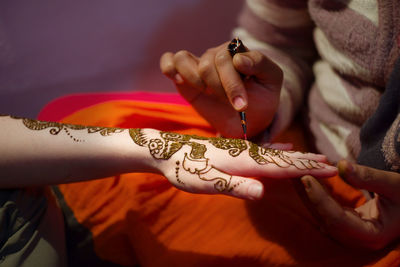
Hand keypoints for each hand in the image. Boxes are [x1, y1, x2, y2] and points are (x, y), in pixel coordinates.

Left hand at [132, 129, 336, 199]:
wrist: (168, 151)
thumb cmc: (185, 170)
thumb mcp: (207, 183)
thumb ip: (235, 187)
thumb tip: (263, 193)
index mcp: (245, 161)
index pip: (282, 167)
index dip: (307, 169)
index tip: (330, 169)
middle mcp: (247, 152)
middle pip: (284, 158)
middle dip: (308, 162)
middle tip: (333, 163)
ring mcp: (242, 149)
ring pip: (277, 153)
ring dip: (298, 156)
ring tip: (316, 156)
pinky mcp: (236, 149)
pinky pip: (265, 150)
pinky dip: (279, 149)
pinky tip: (286, 147)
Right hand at [160, 42, 282, 137]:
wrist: (250, 119)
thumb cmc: (262, 97)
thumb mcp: (271, 80)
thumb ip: (260, 63)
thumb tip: (238, 59)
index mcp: (237, 51)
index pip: (227, 57)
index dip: (232, 82)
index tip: (242, 105)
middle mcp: (216, 55)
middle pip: (207, 63)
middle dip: (219, 88)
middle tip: (232, 106)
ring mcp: (199, 65)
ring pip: (183, 58)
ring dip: (195, 79)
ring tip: (206, 93)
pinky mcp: (184, 78)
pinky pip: (168, 61)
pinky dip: (169, 67)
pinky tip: (178, 80)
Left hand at [301, 160, 399, 249]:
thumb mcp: (395, 185)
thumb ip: (369, 177)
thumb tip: (341, 165)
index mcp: (372, 235)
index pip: (337, 220)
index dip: (319, 199)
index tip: (305, 178)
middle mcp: (357, 238)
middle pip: (324, 218)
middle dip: (307, 194)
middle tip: (294, 171)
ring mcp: (350, 232)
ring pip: (321, 214)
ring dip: (306, 193)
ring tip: (294, 172)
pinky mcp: (345, 222)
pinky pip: (324, 209)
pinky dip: (315, 194)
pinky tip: (305, 178)